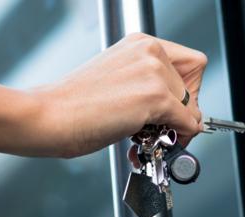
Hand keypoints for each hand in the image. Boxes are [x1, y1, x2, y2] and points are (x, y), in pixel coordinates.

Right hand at [36, 33, 206, 157]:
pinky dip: (177, 138)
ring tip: (148, 137)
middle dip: (183, 111)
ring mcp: (152, 73)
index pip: (188, 64)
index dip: (186, 89)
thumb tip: (171, 107)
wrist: (50, 116)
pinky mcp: (154, 97)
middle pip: (193, 85)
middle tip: (165, 129)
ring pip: (191, 106)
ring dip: (177, 127)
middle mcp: (149, 52)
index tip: (175, 107)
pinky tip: (151, 142)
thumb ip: (145, 84)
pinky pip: (187, 123)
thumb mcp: (115, 81)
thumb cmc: (72, 104)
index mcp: (138, 45)